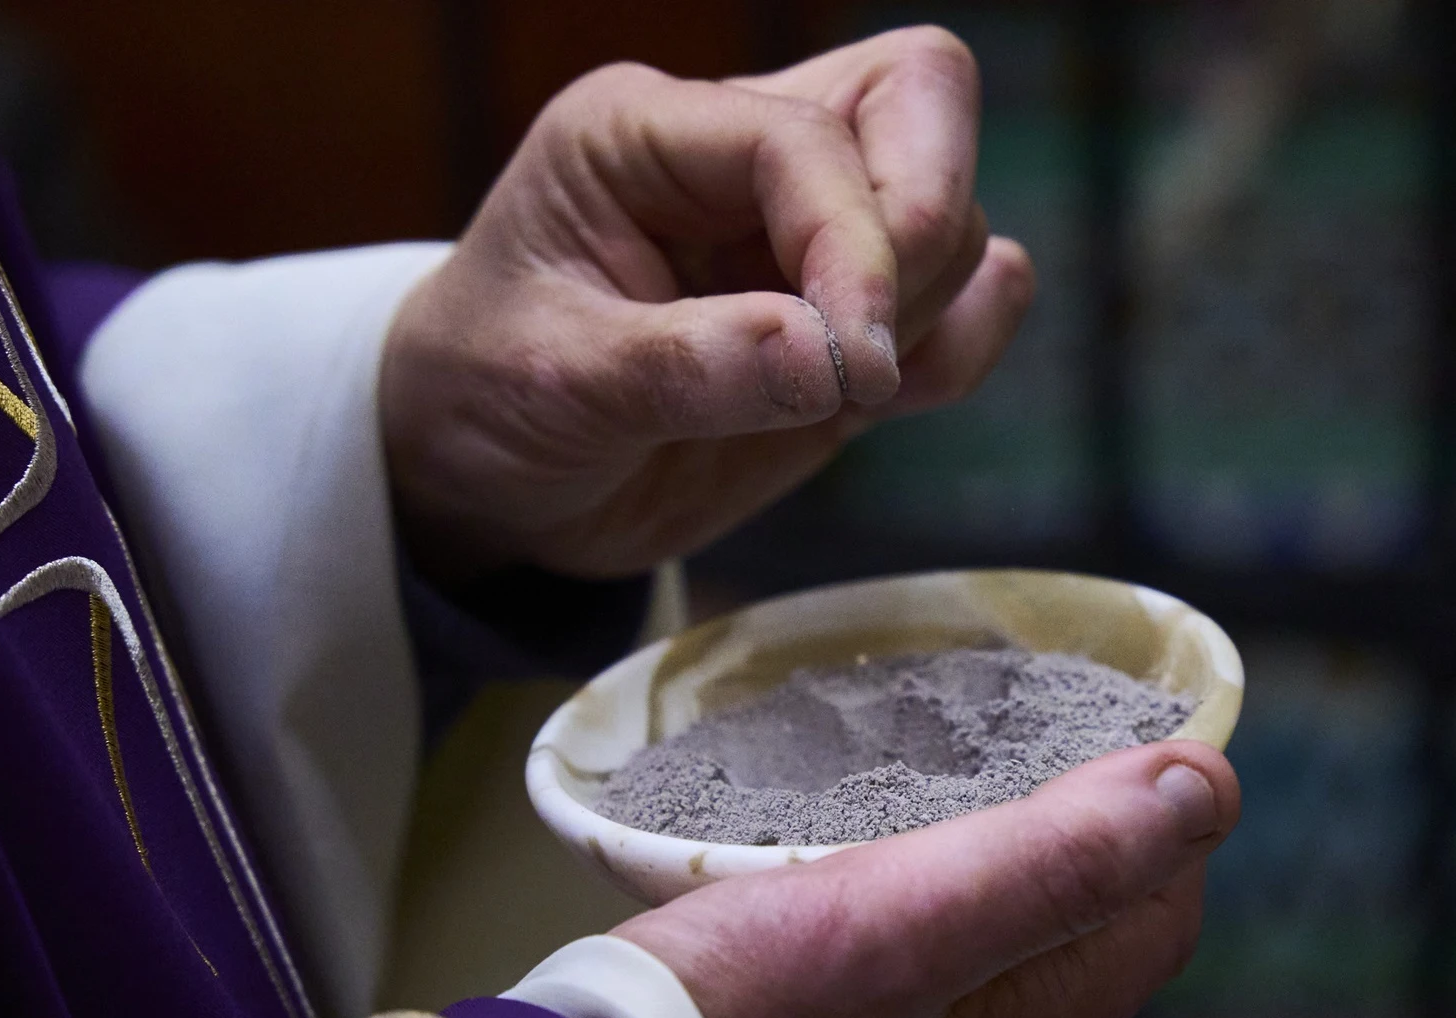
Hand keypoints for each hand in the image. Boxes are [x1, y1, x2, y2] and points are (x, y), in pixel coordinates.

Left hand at [381, 27, 1034, 580]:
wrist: (485, 479)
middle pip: (919, 100)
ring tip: (833, 397)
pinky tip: (875, 401)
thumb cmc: (485, 400)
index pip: (805, 139)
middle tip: (861, 359)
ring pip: (952, 209)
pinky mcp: (845, 313)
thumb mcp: (551, 384)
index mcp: (647, 132)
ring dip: (928, 310)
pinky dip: (959, 348)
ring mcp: (803, 231)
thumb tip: (827, 357)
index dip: (853, 243)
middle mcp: (738, 157)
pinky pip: (970, 291)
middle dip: (921, 232)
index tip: (852, 365)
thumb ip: (686, 367)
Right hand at [612, 742, 1240, 1017]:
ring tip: (961, 748)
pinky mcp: (842, 1015)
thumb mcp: (906, 919)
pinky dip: (922, 855)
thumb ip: (1055, 862)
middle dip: (1084, 811)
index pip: (1156, 908)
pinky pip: (921, 924)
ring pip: (999, 914)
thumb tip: (1205, 787)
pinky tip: (867, 819)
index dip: (1166, 811)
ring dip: (1000, 827)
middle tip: (1044, 716)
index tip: (1136, 720)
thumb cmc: (740, 1015)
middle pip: (1081, 911)